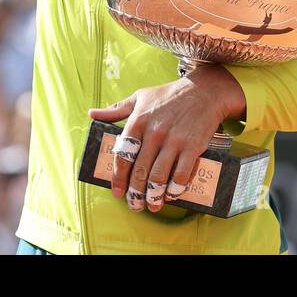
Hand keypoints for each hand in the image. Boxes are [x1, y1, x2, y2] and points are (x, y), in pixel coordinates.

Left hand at [89, 65, 244, 212]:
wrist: (204, 91)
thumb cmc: (169, 95)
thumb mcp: (140, 97)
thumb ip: (116, 109)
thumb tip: (92, 114)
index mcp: (138, 120)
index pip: (123, 155)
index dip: (118, 177)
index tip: (117, 192)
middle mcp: (154, 132)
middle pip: (140, 170)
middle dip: (135, 193)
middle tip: (134, 205)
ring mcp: (174, 140)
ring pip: (159, 176)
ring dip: (154, 195)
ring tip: (151, 205)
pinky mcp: (193, 146)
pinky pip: (181, 174)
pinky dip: (175, 189)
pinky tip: (171, 195)